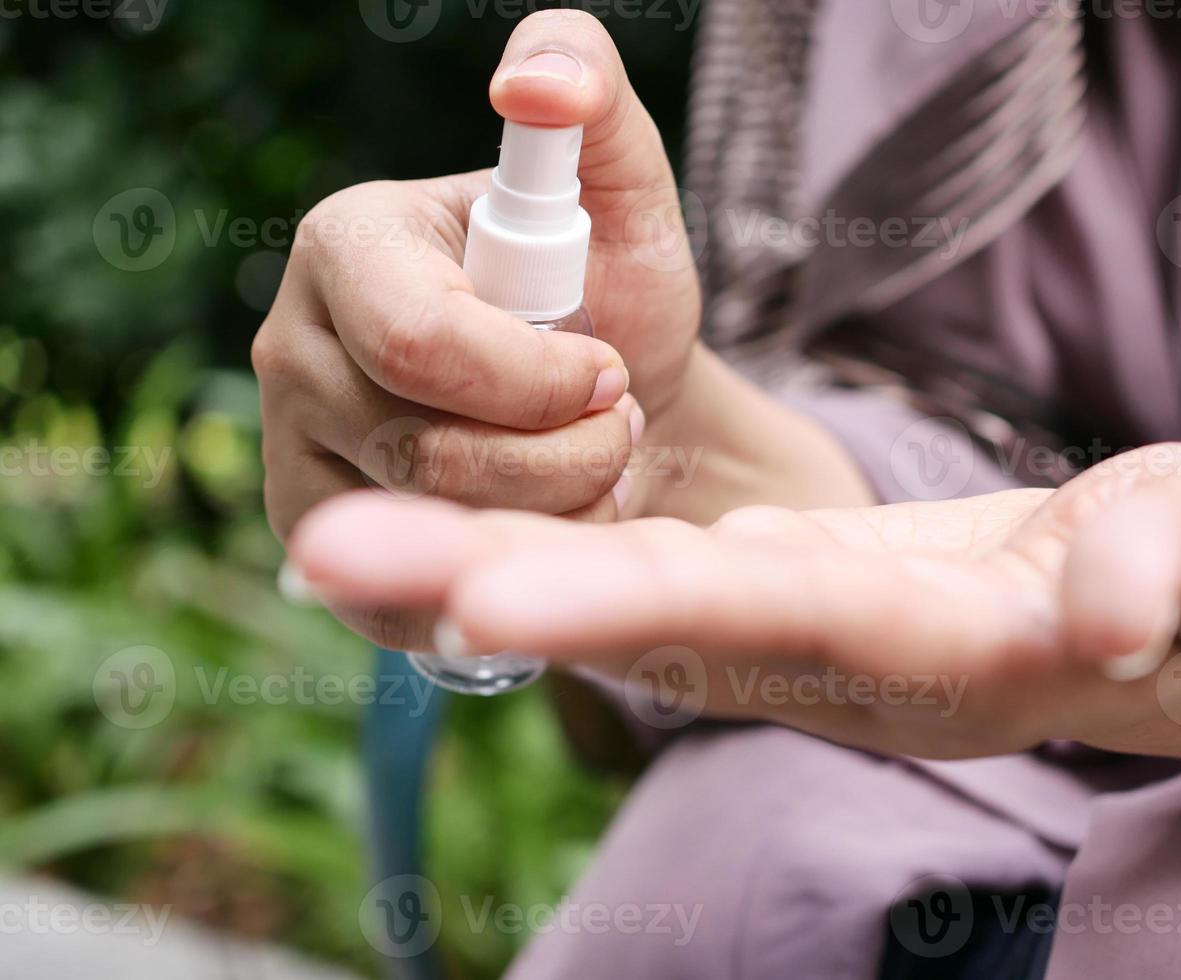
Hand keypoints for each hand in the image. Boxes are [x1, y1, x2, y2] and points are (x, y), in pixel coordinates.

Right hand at [254, 11, 700, 648]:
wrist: (605, 409)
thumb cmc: (608, 299)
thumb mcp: (624, 195)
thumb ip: (591, 101)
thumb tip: (533, 82)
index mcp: (350, 245)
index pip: (423, 342)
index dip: (543, 380)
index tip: (609, 370)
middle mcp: (292, 348)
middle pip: (425, 451)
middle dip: (562, 456)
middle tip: (614, 424)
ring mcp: (292, 450)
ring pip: (427, 530)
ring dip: (550, 514)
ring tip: (589, 465)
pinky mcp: (316, 536)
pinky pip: (409, 598)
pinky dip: (506, 568)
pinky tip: (545, 522)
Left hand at [289, 444, 1180, 762]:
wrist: (1132, 616)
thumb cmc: (1180, 572)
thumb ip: (1165, 568)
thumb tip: (1115, 617)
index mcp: (932, 639)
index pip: (768, 615)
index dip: (635, 605)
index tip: (486, 599)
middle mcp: (830, 655)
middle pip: (647, 621)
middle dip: (494, 589)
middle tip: (330, 555)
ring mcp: (786, 634)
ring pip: (614, 604)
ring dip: (471, 574)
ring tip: (325, 549)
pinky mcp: (766, 601)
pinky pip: (630, 584)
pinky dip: (522, 564)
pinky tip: (421, 542)